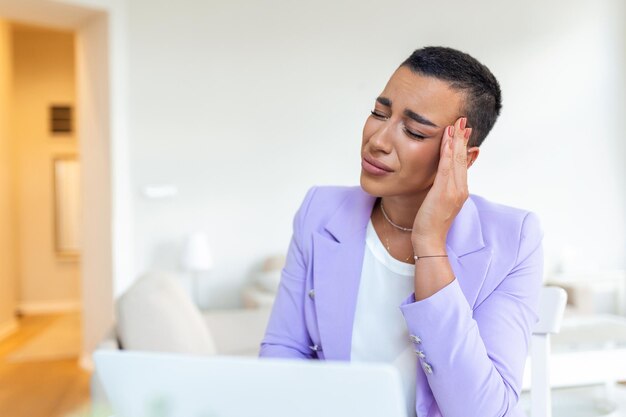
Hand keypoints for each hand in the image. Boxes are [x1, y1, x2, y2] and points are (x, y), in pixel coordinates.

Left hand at [411, 117, 471, 251]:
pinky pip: (446, 169)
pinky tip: (447, 140)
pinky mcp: (444, 193)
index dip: (463, 144)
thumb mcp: (439, 201)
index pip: (463, 162)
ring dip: (456, 140)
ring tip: (456, 124)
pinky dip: (448, 153)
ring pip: (456, 160)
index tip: (463, 129)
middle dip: (462, 137)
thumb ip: (444, 186)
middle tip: (463, 119)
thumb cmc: (430, 223)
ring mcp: (454, 191)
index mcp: (460, 190)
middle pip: (462, 158)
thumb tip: (445, 175)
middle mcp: (461, 189)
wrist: (429, 240)